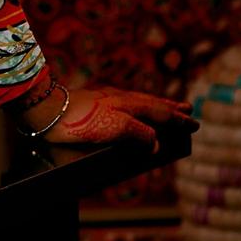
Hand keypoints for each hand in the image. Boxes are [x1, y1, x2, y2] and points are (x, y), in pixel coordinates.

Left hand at [42, 83, 198, 151]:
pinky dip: (138, 103)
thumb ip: (139, 133)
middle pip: (152, 104)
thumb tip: (157, 142)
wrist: (46, 109)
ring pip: (139, 101)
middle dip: (171, 109)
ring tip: (168, 107)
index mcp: (129, 107)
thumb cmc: (78, 122)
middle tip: (188, 110)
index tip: (194, 124)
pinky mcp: (94, 100)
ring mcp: (106, 98)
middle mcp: (120, 99)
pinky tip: (133, 106)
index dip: (178, 121)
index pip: (160, 114)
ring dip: (156, 105)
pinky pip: (124, 100)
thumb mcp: (114, 129)